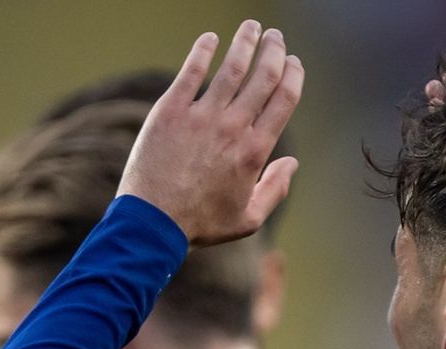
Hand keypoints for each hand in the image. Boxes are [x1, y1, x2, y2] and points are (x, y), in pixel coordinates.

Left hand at [116, 21, 302, 247]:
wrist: (152, 223)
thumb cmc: (200, 224)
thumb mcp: (247, 219)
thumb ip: (275, 189)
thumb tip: (292, 163)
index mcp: (254, 150)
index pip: (284, 99)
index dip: (294, 75)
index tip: (294, 62)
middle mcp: (233, 128)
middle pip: (264, 76)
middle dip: (274, 50)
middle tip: (275, 37)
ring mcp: (201, 117)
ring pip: (232, 67)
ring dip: (246, 42)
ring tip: (251, 27)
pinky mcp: (170, 111)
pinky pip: (191, 72)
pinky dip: (203, 50)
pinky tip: (210, 38)